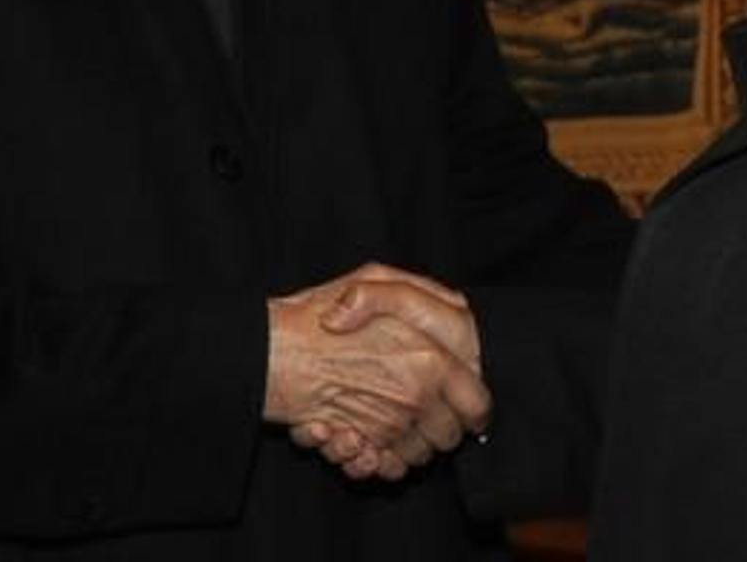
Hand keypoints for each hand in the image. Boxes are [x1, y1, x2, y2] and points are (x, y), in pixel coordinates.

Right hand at [265, 265, 489, 480]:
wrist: (269, 353)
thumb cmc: (317, 314)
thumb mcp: (373, 278)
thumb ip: (419, 293)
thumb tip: (452, 306)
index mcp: (430, 359)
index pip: (477, 402)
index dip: (474, 407)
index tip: (466, 407)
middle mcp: (415, 398)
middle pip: (450, 436)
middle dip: (440, 428)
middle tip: (423, 411)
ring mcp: (387, 426)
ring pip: (418, 456)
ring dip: (408, 445)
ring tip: (388, 421)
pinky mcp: (360, 447)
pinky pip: (384, 468)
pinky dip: (378, 461)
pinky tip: (364, 439)